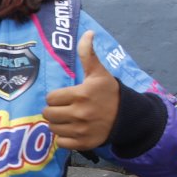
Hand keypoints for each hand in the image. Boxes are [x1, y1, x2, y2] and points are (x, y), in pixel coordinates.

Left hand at [43, 31, 119, 150]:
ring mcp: (82, 130)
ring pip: (53, 128)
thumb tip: (88, 32)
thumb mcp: (99, 73)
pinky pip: (61, 143)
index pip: (51, 98)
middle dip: (54, 110)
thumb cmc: (109, 93)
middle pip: (48, 114)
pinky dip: (64, 138)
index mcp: (81, 94)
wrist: (128, 117)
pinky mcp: (84, 144)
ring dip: (58, 124)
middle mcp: (80, 113)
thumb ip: (88, 54)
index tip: (66, 97)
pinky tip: (72, 130)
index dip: (56, 97)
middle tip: (64, 108)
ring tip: (68, 119)